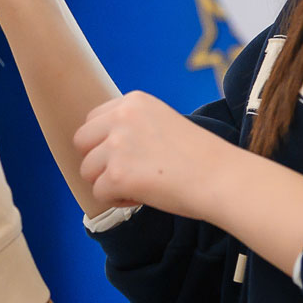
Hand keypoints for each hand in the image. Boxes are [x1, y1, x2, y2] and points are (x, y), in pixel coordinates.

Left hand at [73, 91, 234, 219]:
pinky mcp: (118, 175)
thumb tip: (101, 146)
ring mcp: (117, 145)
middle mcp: (122, 117)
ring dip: (108, 182)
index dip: (104, 143)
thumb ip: (132, 126)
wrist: (220, 177)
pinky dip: (118, 201)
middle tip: (127, 173)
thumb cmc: (199, 157)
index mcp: (134, 101)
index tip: (127, 156)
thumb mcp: (162, 123)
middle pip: (81, 142)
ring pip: (87, 170)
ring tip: (139, 185)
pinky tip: (142, 196)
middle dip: (98, 161)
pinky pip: (99, 193)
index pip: (93, 120)